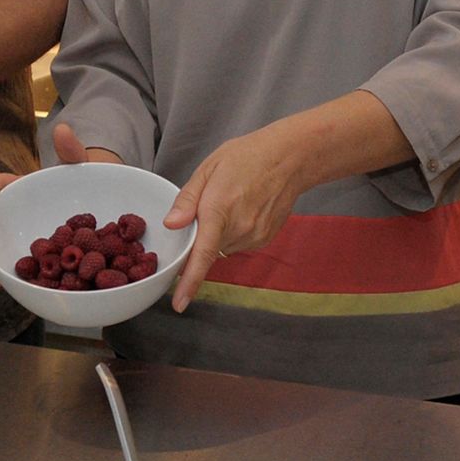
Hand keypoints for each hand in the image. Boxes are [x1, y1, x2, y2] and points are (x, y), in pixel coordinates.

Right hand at [0, 122, 123, 288]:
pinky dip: (36, 285)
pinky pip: (38, 272)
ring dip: (8, 274)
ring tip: (4, 287)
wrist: (106, 196)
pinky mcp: (49, 259)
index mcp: (22, 188)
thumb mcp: (79, 162)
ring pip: (14, 257)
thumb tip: (62, 128)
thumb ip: (71, 149)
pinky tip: (39, 297)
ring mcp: (34, 240)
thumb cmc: (85, 176)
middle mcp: (21, 216)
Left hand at [162, 121, 312, 312]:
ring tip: (229, 202)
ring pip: (223, 247)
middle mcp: (239, 229)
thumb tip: (170, 225)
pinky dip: (233, 233)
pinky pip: (238, 244)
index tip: (179, 303)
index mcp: (219, 209)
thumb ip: (187, 199)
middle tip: (208, 205)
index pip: (202, 254)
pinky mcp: (265, 239)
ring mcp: (255, 236)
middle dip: (200, 236)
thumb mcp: (208, 169)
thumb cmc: (246, 157)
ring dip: (218, 233)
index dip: (189, 281)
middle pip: (207, 249)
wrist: (289, 159)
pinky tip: (242, 209)